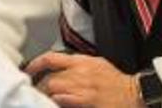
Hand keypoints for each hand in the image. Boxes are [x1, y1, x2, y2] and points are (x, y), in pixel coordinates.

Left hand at [24, 52, 142, 107]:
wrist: (134, 94)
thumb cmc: (116, 82)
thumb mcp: (97, 65)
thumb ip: (78, 65)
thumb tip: (60, 69)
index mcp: (83, 61)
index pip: (52, 58)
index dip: (36, 64)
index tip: (28, 71)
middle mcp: (81, 72)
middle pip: (50, 77)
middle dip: (40, 86)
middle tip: (36, 93)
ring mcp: (83, 87)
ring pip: (53, 87)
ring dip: (45, 95)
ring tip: (42, 99)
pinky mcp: (87, 100)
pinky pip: (63, 99)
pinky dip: (55, 101)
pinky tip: (52, 103)